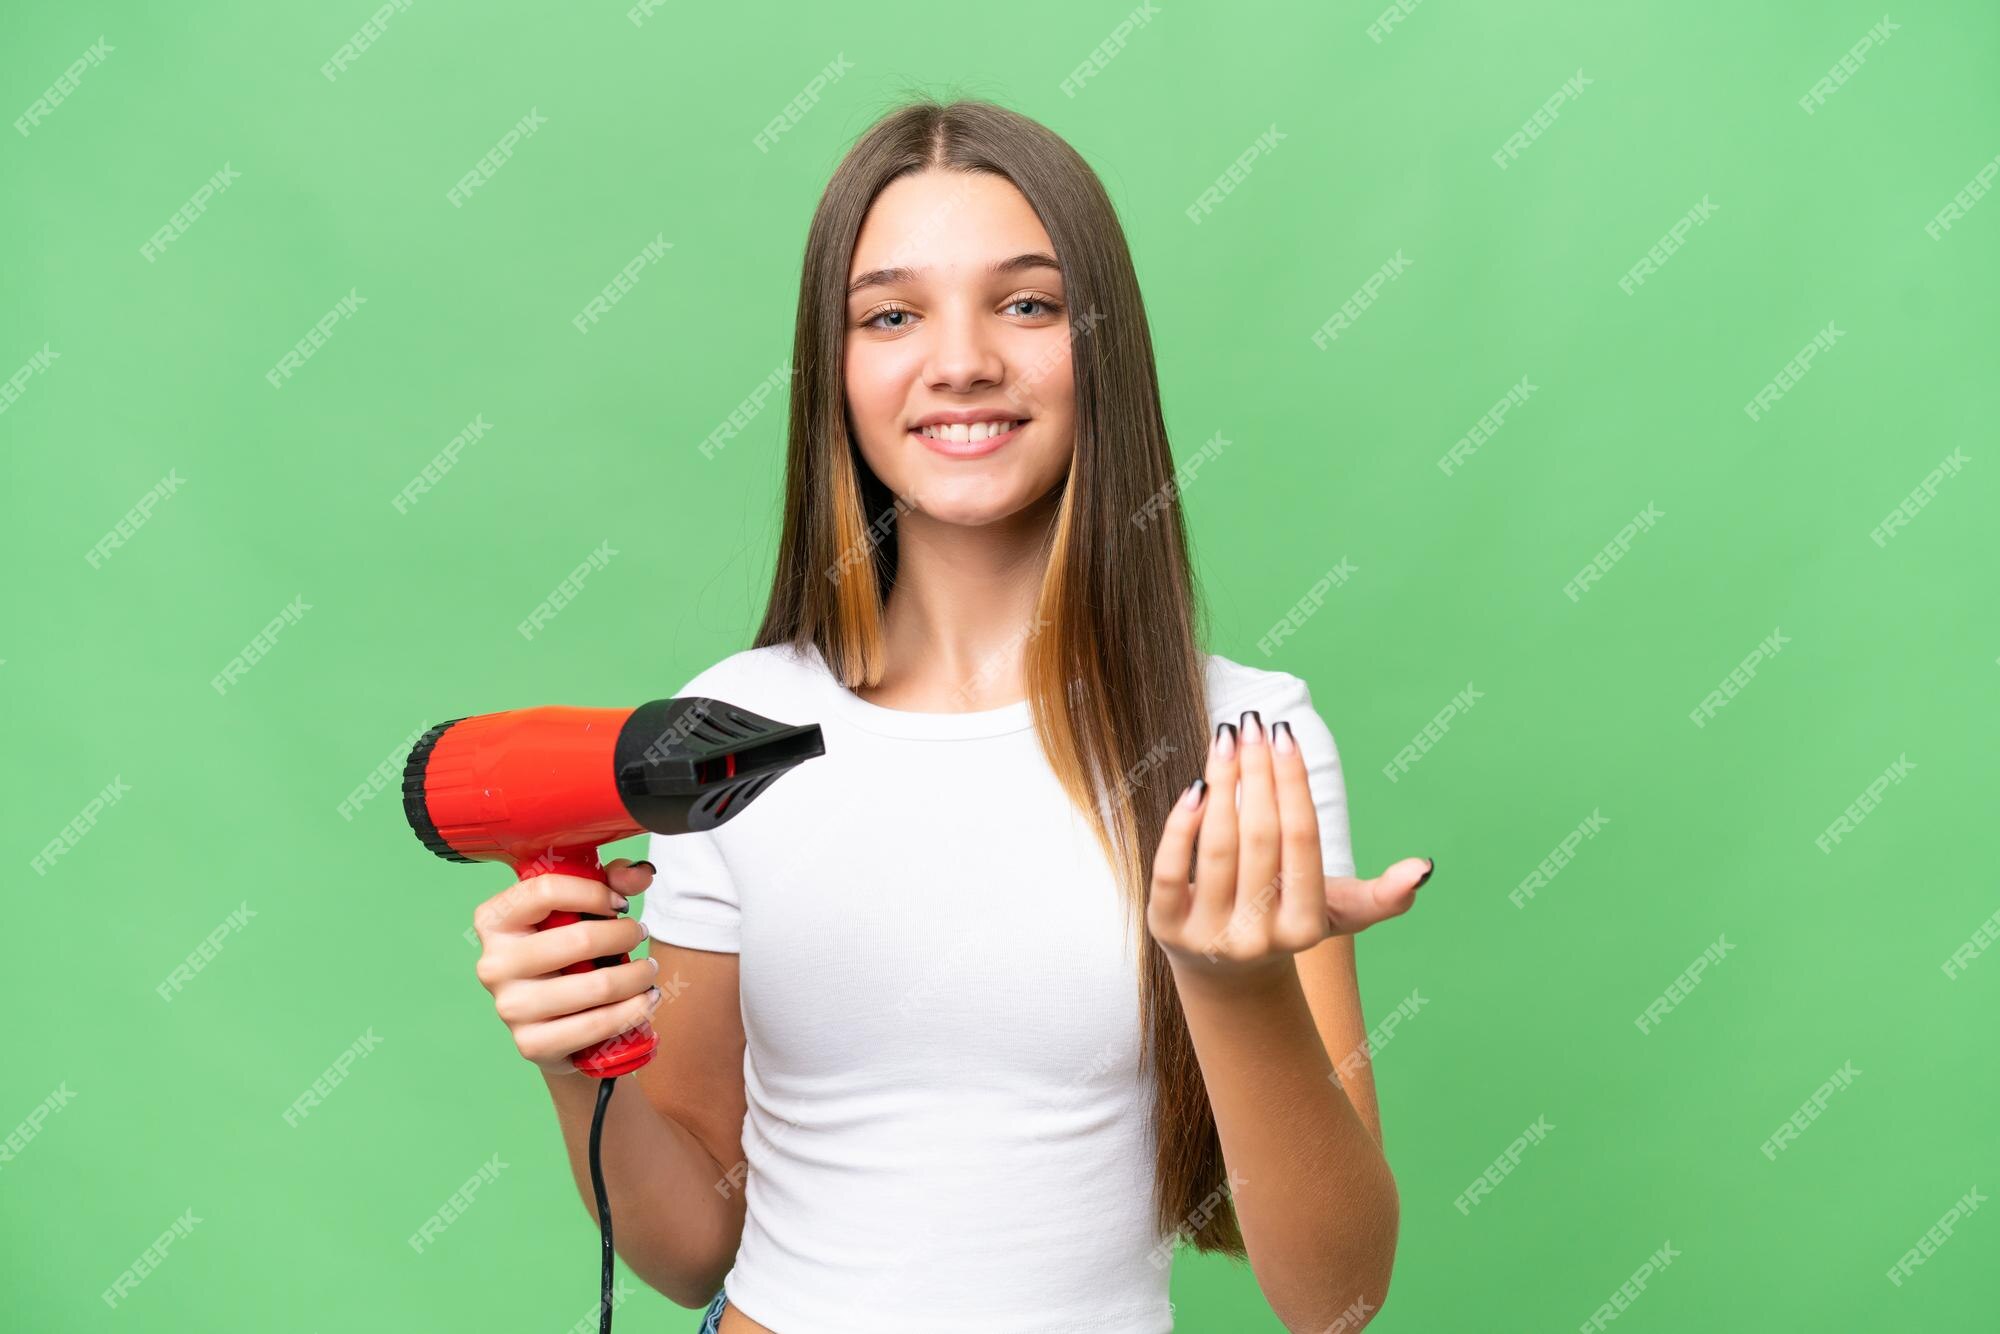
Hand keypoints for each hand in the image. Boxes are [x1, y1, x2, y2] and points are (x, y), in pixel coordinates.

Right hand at [470, 858, 663, 1073]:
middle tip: (640, 934)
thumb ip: (611, 880)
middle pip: (578, 939)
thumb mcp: (583, 909)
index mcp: (495, 920)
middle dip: (624, 934)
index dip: (593, 891)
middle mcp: (493, 964)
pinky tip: (646, 1000)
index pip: (545, 890)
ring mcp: (509, 1007)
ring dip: (637, 976)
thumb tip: (640, 873)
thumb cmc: (568, 954)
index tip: (619, 903)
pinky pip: (598, 1024)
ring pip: (597, 985)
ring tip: (648, 970)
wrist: (557, 1024)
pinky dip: (634, 1010)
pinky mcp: (531, 1044)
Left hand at [1146, 710, 1431, 986]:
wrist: (1227, 972)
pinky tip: (1196, 785)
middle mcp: (1257, 937)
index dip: (1293, 783)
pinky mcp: (1164, 927)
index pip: (1301, 841)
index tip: (1286, 735)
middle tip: (1253, 722)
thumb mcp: (1338, 912)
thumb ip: (1382, 896)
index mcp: (1305, 928)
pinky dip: (1179, 826)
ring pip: (1215, 847)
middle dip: (1256, 772)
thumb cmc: (1289, 919)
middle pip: (1258, 838)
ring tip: (1226, 738)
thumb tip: (1423, 868)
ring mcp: (1208, 936)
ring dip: (1221, 783)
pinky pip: (1169, 870)